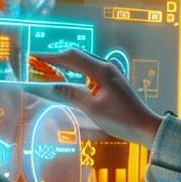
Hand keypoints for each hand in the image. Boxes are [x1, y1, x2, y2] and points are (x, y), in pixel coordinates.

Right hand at [31, 48, 164, 147]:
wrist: (145, 126)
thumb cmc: (121, 119)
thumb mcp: (93, 109)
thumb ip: (72, 95)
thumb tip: (53, 86)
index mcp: (101, 71)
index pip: (71, 57)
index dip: (51, 57)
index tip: (35, 57)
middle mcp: (106, 66)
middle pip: (78, 55)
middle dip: (57, 57)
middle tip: (39, 62)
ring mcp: (111, 72)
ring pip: (84, 61)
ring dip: (67, 63)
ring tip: (51, 67)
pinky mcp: (112, 79)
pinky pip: (91, 68)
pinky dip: (77, 70)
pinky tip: (71, 76)